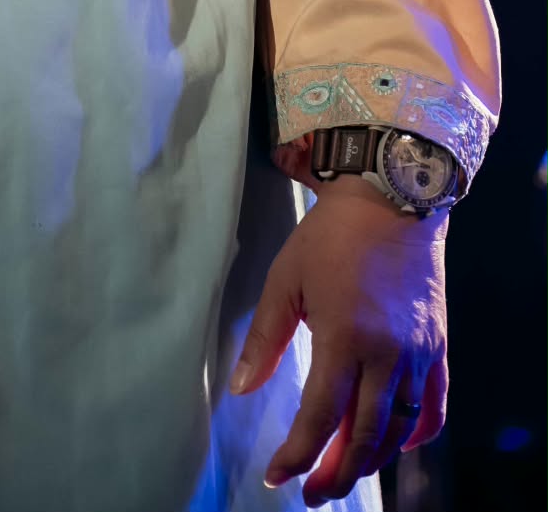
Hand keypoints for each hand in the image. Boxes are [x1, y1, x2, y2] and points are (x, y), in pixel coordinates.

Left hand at [231, 178, 447, 504]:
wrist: (390, 198)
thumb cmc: (328, 237)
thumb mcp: (284, 279)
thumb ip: (264, 340)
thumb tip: (242, 391)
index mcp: (344, 338)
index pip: (321, 417)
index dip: (297, 454)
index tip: (277, 478)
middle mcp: (387, 355)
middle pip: (365, 437)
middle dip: (337, 474)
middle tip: (314, 495)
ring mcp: (418, 354)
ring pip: (399, 430)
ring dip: (371, 460)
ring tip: (344, 474)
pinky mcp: (437, 347)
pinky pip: (432, 408)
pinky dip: (414, 435)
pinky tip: (391, 444)